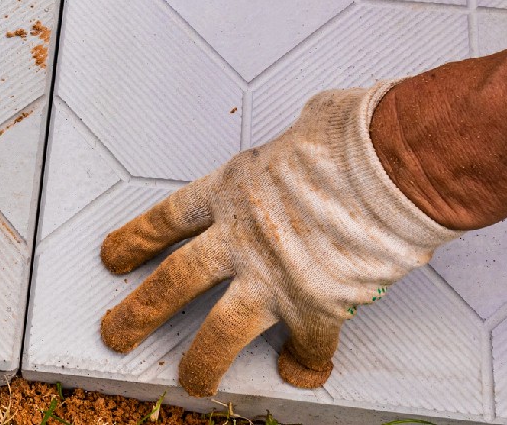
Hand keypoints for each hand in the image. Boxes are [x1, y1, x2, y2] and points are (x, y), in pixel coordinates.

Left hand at [98, 83, 458, 395]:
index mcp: (233, 189)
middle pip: (173, 280)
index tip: (114, 257)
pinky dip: (305, 362)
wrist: (392, 169)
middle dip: (139, 312)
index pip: (169, 219)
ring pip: (218, 331)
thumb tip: (313, 132)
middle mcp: (241, 237)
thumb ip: (295, 145)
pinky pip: (305, 346)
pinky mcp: (313, 306)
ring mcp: (273, 276)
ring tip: (192, 381)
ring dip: (201, 361)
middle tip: (116, 332)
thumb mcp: (306, 125)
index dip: (137, 240)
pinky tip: (301, 372)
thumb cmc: (357, 138)